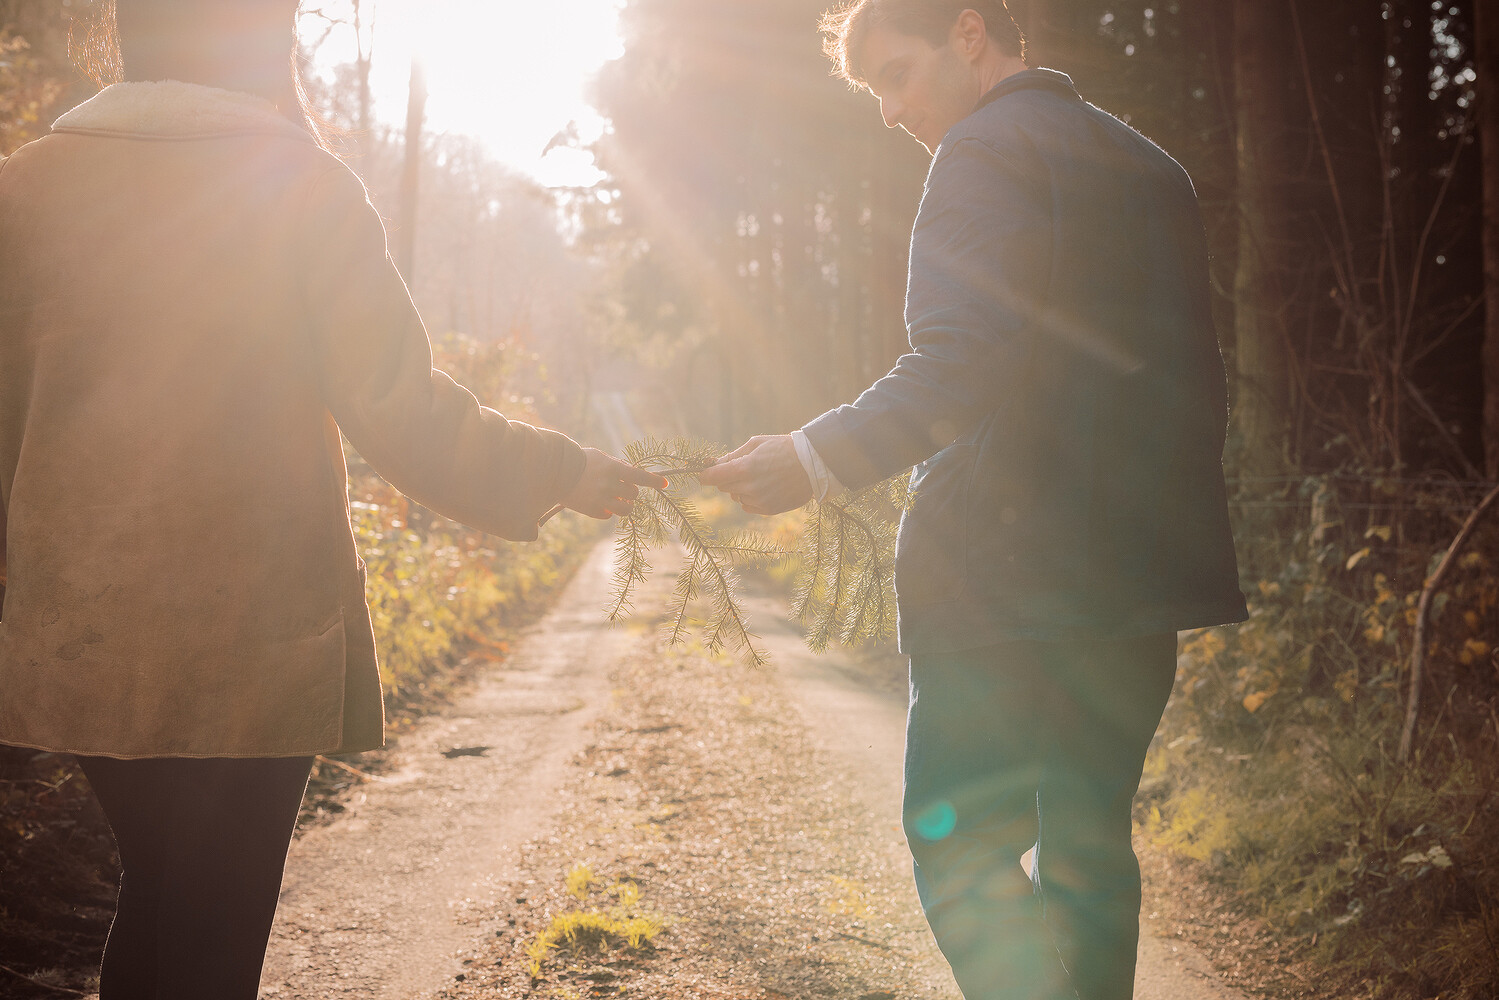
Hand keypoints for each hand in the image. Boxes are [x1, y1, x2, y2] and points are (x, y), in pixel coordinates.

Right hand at [560, 448, 668, 518]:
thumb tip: (634, 475)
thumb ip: (617, 466)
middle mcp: (609, 485)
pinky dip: (608, 511)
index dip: (654, 481)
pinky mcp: (591, 510)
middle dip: (632, 492)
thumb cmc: (579, 460)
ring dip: (625, 506)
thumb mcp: (600, 457)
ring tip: (619, 501)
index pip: (640, 476)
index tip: (665, 485)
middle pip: (634, 495)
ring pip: (625, 509)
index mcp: (612, 468)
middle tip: (624, 489)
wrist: (554, 471)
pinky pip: (608, 515)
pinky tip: (601, 504)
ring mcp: (600, 499)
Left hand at [696, 434, 811, 514]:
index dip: (705, 475)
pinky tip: (765, 487)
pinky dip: (751, 498)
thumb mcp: (756, 443)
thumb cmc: (783, 448)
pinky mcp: (768, 509)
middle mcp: (749, 487)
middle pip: (723, 487)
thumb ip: (733, 456)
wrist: (812, 463)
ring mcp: (759, 500)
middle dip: (727, 478)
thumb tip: (714, 464)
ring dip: (740, 488)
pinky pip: (748, 506)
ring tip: (760, 476)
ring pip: (736, 496)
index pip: (712, 477)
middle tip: (742, 468)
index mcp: (744, 468)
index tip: (704, 474)